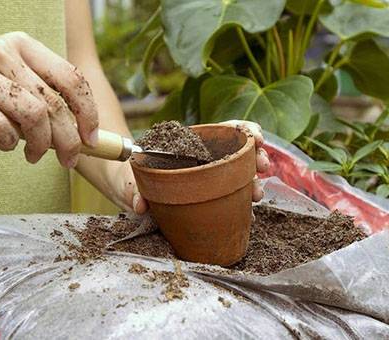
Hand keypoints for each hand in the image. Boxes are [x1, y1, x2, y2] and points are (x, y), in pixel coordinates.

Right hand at [0, 32, 97, 167]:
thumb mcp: (11, 78)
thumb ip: (42, 96)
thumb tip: (80, 132)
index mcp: (24, 46)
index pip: (72, 79)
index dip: (88, 112)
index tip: (92, 139)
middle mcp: (5, 52)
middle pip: (55, 104)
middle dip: (69, 140)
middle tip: (68, 159)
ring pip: (33, 115)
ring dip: (41, 144)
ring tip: (34, 156)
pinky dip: (7, 143)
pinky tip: (5, 145)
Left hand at [113, 120, 268, 213]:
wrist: (126, 192)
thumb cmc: (128, 177)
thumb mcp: (128, 181)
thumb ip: (132, 191)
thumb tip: (139, 205)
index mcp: (188, 144)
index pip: (222, 130)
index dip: (243, 130)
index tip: (257, 137)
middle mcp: (202, 159)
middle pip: (237, 151)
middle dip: (256, 156)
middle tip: (262, 166)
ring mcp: (206, 179)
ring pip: (238, 175)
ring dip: (253, 181)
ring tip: (257, 194)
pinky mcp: (207, 197)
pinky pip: (229, 196)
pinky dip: (242, 201)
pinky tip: (249, 210)